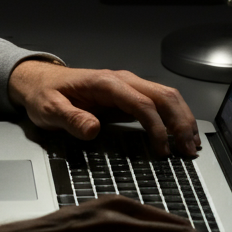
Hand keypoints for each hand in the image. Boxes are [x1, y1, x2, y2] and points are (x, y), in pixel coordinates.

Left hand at [8, 59, 199, 155]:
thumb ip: (70, 119)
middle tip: (188, 150)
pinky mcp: (128, 96)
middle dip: (180, 123)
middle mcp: (121, 81)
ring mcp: (127, 87)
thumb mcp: (49, 109)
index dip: (156, 127)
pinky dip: (174, 118)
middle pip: (163, 96)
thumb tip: (92, 129)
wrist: (40, 81)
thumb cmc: (45, 94)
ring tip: (191, 146)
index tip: (162, 150)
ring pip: (166, 97)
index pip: (142, 103)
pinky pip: (158, 103)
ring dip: (183, 120)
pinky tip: (180, 135)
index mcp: (105, 83)